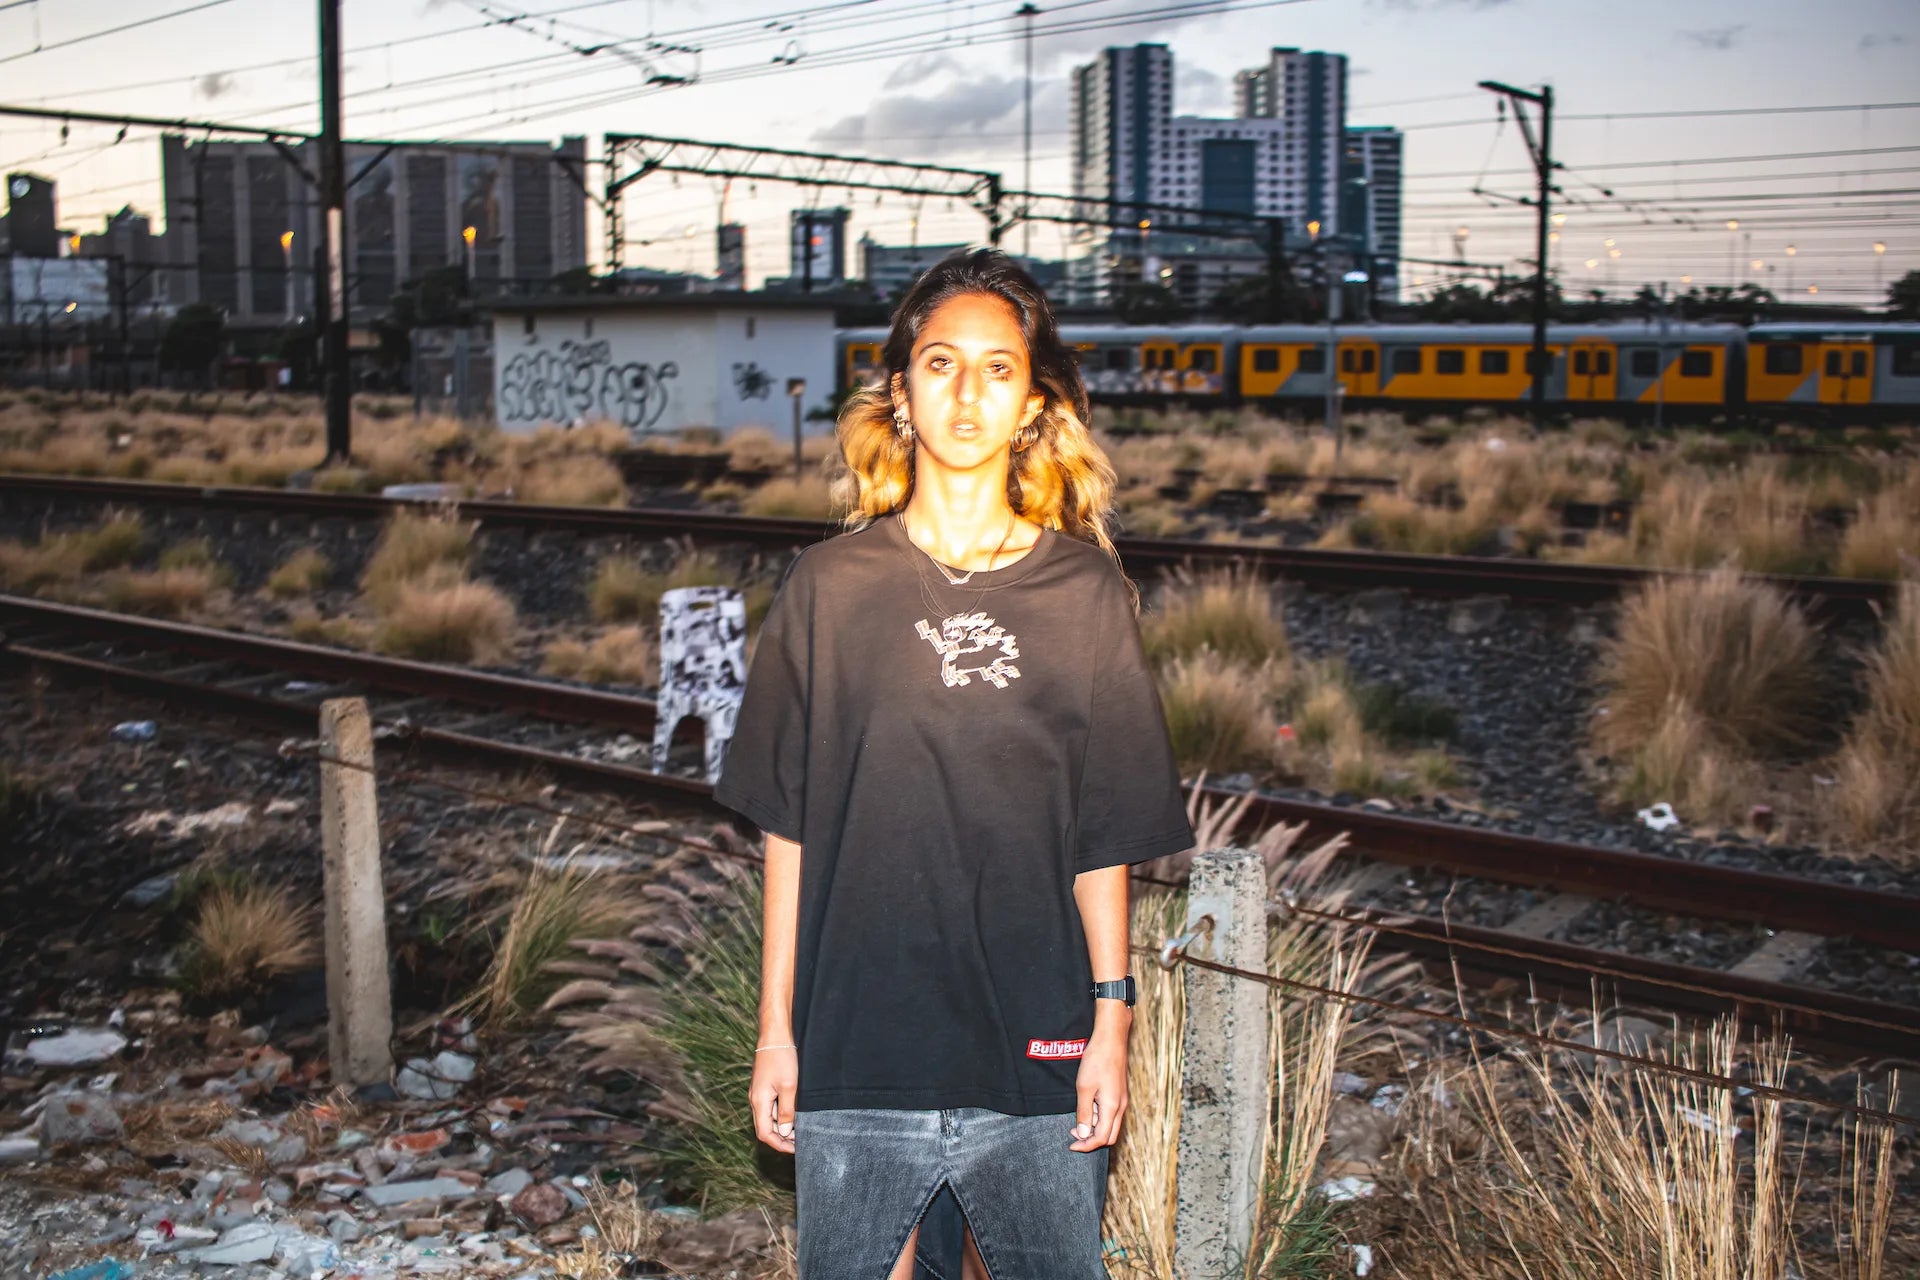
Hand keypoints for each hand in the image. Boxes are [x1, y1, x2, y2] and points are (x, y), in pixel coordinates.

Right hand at [751, 1045, 797, 1153]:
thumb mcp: (789, 1087)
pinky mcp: (765, 1085)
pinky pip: (772, 1106)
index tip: (796, 1149)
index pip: (764, 1134)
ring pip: (770, 1118)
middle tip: (802, 1140)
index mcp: (759, 1102)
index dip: (779, 1145)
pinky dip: (783, 1114)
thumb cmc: (782, 1057)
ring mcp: (760, 1092)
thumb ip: (786, 1111)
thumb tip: (784, 1133)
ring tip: (802, 1128)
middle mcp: (756, 1099)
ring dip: (784, 1126)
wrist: (776, 1034)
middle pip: (766, 1128)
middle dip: (782, 1138)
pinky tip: (796, 1112)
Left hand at [1069, 1015, 1128, 1151]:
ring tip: (1077, 1119)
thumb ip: (1083, 1112)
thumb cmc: (1097, 1061)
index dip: (1086, 1145)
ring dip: (1094, 1128)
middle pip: (1109, 1136)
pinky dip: (1098, 1118)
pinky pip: (1110, 1114)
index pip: (1102, 1138)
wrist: (1111, 1040)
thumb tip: (1083, 1133)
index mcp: (1112, 1108)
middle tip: (1074, 1134)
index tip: (1071, 1144)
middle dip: (1091, 1140)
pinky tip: (1086, 1108)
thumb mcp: (1084, 1088)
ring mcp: (1121, 1100)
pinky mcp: (1119, 1094)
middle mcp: (1120, 1107)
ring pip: (1110, 1125)